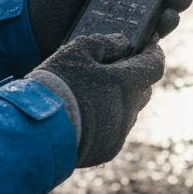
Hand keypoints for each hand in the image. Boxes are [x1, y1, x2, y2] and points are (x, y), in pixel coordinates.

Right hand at [32, 34, 164, 167]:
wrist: (37, 131)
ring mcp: (119, 133)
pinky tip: (86, 117)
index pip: (154, 65)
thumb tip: (122, 43)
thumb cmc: (56, 86)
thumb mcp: (76, 52)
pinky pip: (115, 131)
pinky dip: (107, 121)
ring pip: (129, 112)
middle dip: (135, 78)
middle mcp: (129, 110)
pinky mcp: (108, 150)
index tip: (149, 46)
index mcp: (126, 83)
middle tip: (117, 69)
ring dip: (120, 102)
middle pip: (143, 90)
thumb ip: (105, 43)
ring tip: (94, 95)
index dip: (153, 53)